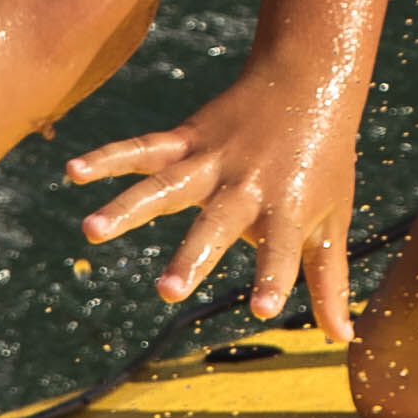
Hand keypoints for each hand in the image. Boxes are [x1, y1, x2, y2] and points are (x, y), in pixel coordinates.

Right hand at [64, 58, 356, 338]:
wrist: (307, 79)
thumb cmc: (325, 161)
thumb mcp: (334, 219)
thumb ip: (329, 280)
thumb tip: (345, 338)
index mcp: (288, 208)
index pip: (282, 251)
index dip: (273, 278)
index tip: (262, 309)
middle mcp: (246, 186)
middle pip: (215, 224)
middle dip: (191, 256)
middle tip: (167, 291)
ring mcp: (212, 160)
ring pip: (166, 185)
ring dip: (127, 207)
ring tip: (90, 231)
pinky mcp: (188, 137)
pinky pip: (144, 148)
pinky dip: (108, 157)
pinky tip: (73, 170)